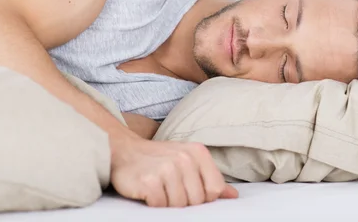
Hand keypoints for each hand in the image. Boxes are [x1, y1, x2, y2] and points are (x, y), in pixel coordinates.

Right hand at [110, 137, 238, 206]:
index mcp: (198, 152)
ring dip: (168, 204)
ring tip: (159, 190)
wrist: (124, 151)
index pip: (214, 189)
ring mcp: (166, 168)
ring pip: (179, 205)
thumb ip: (211, 178)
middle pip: (197, 200)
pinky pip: (160, 206)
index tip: (189, 190)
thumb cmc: (160, 159)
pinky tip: (149, 192)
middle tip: (170, 189)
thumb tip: (233, 195)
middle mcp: (184, 158)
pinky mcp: (149, 181)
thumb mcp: (188, 161)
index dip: (203, 197)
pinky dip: (154, 204)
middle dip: (184, 202)